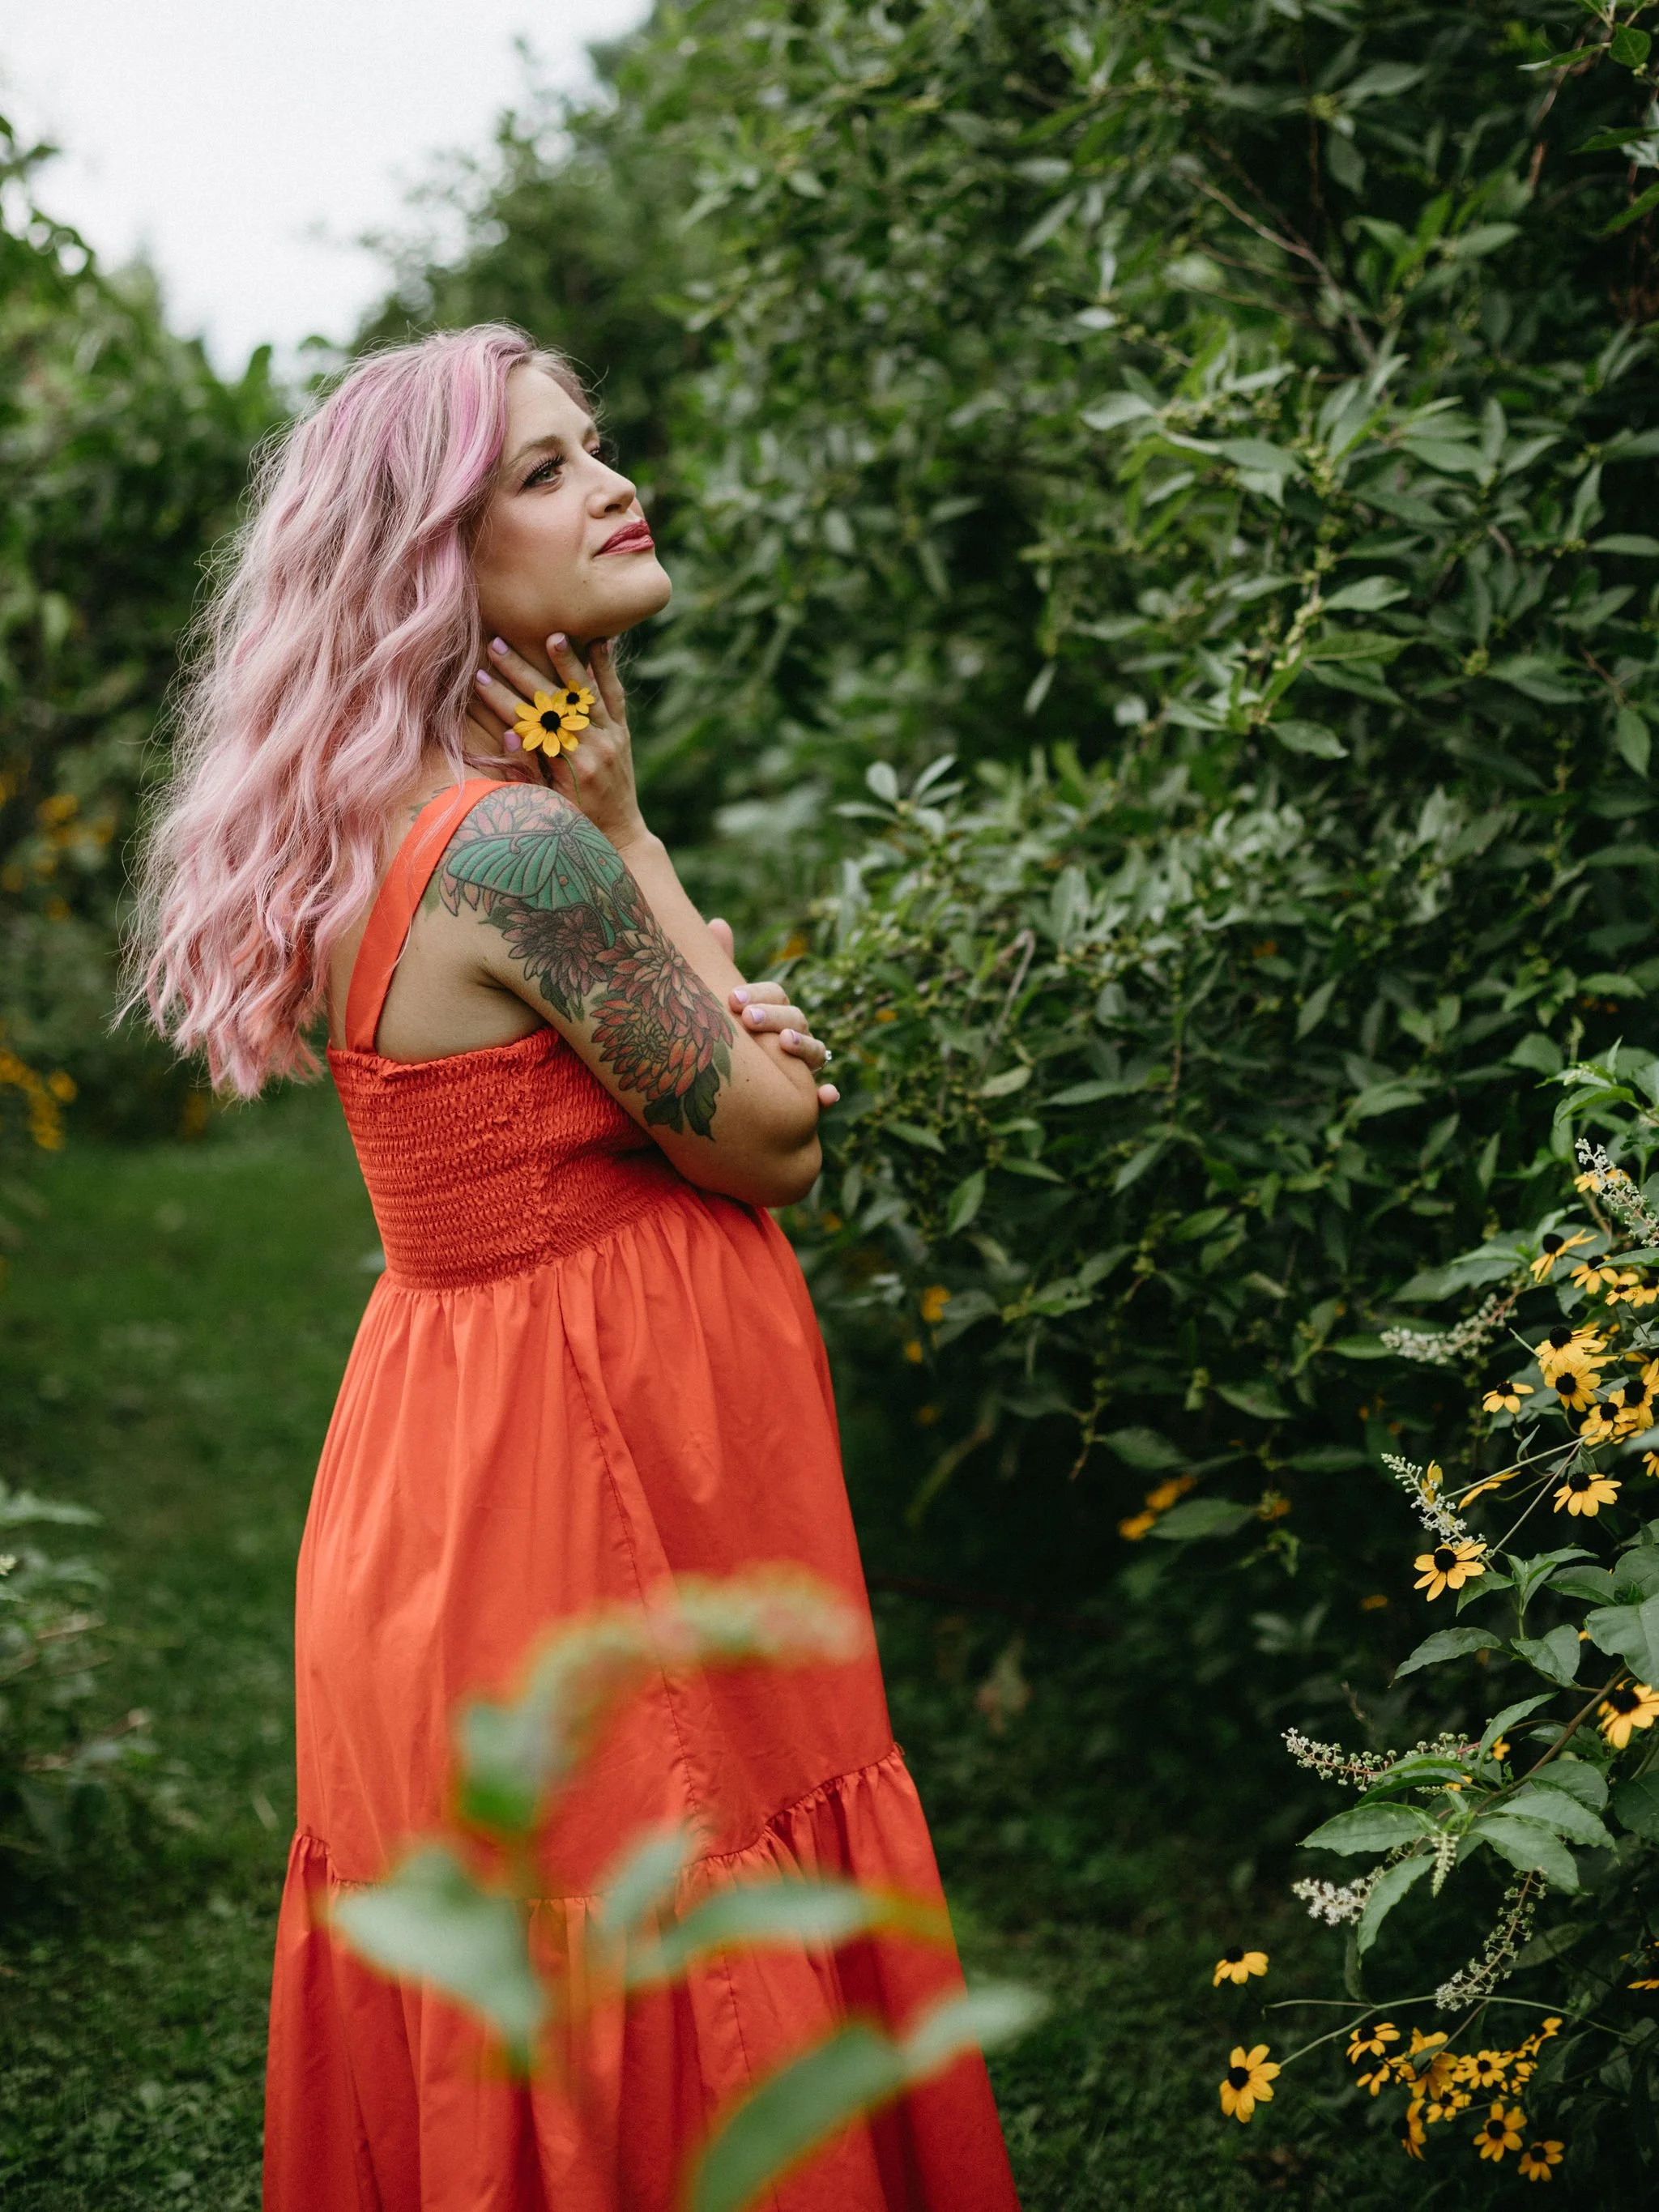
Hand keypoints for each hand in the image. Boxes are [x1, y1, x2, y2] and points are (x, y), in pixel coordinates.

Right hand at [468, 631, 647, 853]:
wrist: (620, 835)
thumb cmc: (575, 823)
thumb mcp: (547, 804)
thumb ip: (528, 771)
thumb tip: (507, 736)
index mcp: (571, 767)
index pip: (530, 724)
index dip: (501, 700)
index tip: (478, 678)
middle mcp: (595, 748)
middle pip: (554, 701)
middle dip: (522, 672)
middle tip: (497, 645)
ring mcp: (612, 737)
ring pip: (588, 693)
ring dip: (568, 663)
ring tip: (553, 635)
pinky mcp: (623, 732)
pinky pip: (616, 695)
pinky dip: (607, 669)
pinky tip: (601, 642)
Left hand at [707, 918, 838, 1108]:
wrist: (725, 1092)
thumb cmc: (725, 1040)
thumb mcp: (720, 1007)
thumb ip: (720, 968)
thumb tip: (718, 923)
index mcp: (775, 1012)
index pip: (776, 995)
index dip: (758, 994)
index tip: (734, 999)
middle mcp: (795, 1036)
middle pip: (795, 1018)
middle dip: (774, 1017)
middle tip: (748, 1019)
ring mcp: (804, 1067)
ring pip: (815, 1051)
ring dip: (803, 1046)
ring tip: (784, 1043)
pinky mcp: (805, 1098)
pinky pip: (822, 1098)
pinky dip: (827, 1096)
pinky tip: (826, 1096)